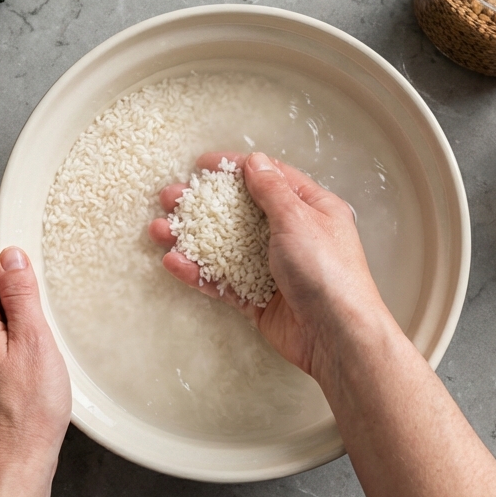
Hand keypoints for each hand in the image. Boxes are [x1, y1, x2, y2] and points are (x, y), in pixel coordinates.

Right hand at [148, 152, 389, 377]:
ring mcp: (274, 269)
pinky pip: (225, 281)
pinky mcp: (260, 300)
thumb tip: (255, 162)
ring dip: (192, 238)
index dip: (234, 169)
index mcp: (311, 209)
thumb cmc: (327, 271)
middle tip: (169, 198)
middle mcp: (292, 236)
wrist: (337, 334)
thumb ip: (272, 191)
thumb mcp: (298, 219)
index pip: (268, 178)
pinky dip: (200, 272)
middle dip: (202, 205)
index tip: (202, 165)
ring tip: (158, 230)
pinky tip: (174, 263)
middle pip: (239, 213)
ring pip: (225, 248)